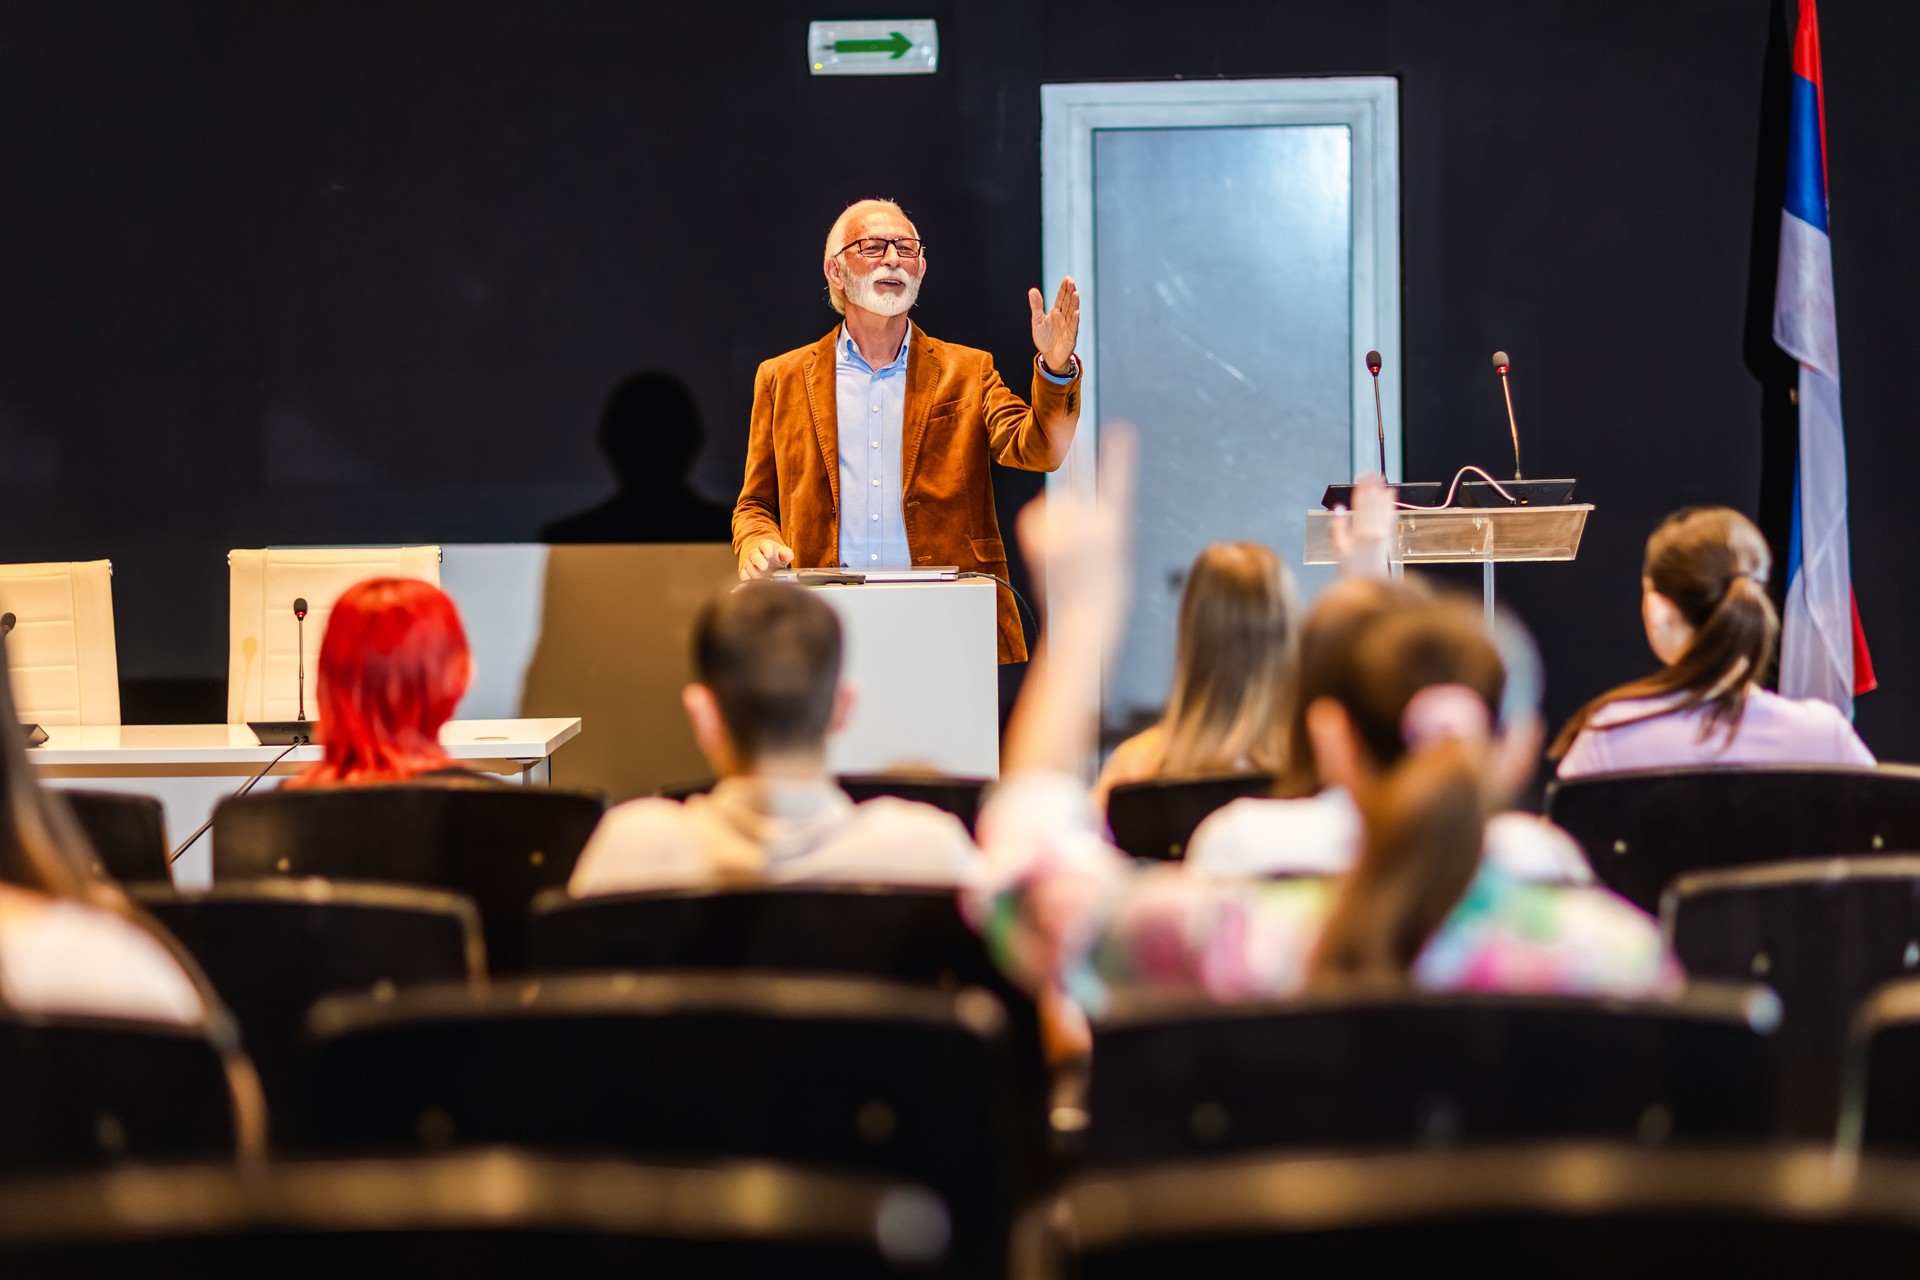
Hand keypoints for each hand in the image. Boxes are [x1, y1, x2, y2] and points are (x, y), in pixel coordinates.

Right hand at [738, 537, 794, 580]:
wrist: (766, 560)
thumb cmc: (775, 556)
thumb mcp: (782, 553)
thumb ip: (786, 553)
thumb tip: (789, 555)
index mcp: (765, 546)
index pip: (765, 545)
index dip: (767, 549)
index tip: (770, 554)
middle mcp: (755, 553)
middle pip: (754, 555)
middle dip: (759, 560)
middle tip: (764, 566)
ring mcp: (749, 562)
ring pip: (749, 566)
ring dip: (754, 572)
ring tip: (762, 577)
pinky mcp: (745, 571)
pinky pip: (743, 575)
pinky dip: (746, 579)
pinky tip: (751, 582)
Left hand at [1015, 425, 1135, 648]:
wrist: (1086, 623)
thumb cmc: (1100, 592)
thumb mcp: (1110, 551)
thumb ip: (1094, 522)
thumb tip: (1064, 504)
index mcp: (1116, 525)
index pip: (1119, 479)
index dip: (1118, 453)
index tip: (1121, 428)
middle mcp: (1092, 524)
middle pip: (1073, 485)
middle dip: (1070, 470)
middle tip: (1065, 432)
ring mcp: (1065, 533)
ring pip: (1054, 508)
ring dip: (1055, 523)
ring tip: (1067, 555)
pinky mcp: (1043, 542)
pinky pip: (1037, 522)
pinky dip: (1039, 532)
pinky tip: (1050, 554)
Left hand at [1028, 277, 1080, 376]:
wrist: (1049, 357)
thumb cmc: (1044, 339)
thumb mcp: (1037, 321)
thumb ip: (1036, 306)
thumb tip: (1033, 290)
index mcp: (1056, 312)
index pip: (1061, 298)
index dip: (1064, 289)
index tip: (1067, 279)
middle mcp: (1064, 317)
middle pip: (1068, 303)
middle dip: (1070, 293)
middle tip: (1071, 282)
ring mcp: (1068, 327)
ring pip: (1072, 313)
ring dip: (1074, 304)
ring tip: (1075, 294)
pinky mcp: (1070, 338)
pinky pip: (1073, 328)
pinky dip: (1075, 320)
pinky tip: (1076, 312)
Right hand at [1330, 472, 1396, 579]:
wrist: (1370, 583)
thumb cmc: (1352, 568)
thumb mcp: (1338, 550)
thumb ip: (1337, 528)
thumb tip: (1339, 510)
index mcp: (1361, 532)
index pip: (1361, 505)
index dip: (1361, 489)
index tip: (1361, 476)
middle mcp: (1375, 530)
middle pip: (1373, 503)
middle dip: (1372, 486)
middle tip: (1371, 472)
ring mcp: (1383, 532)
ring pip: (1382, 507)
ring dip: (1381, 491)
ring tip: (1381, 478)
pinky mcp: (1388, 536)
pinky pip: (1390, 515)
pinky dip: (1390, 503)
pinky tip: (1391, 494)